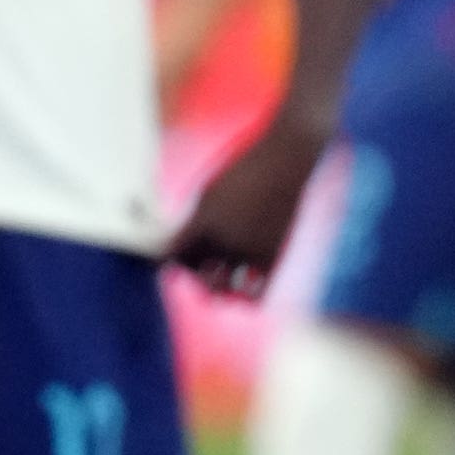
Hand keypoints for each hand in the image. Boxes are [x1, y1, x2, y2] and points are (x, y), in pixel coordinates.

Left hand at [167, 117, 325, 296]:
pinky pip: (255, 296)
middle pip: (195, 275)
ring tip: (220, 279)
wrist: (288, 157)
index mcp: (203, 219)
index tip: (169, 262)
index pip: (172, 255)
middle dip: (192, 275)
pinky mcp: (275, 256)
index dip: (166, 262)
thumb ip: (197, 219)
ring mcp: (250, 250)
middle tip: (198, 268)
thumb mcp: (211, 189)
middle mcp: (224, 239)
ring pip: (223, 290)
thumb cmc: (246, 168)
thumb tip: (182, 244)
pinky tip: (245, 286)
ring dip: (218, 290)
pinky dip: (246, 298)